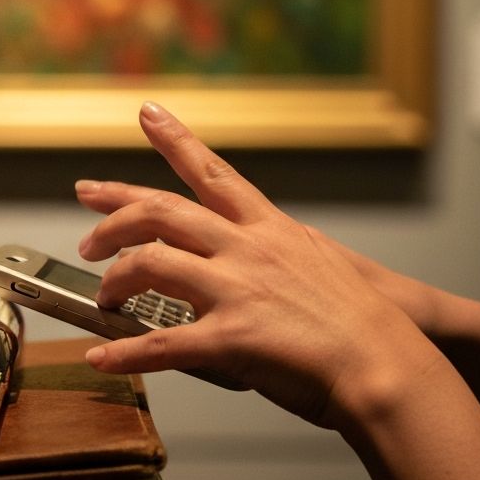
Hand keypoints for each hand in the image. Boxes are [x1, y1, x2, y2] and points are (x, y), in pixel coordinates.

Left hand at [75, 103, 438, 431]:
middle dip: (115, 215)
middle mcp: (246, 249)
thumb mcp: (317, 262)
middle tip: (87, 232)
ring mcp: (237, 289)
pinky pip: (161, 343)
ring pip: (150, 264)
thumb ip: (271, 251)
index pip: (213, 171)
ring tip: (101, 298)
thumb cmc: (364, 321)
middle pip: (162, 212)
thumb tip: (239, 253)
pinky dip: (124, 353)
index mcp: (267, 228)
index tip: (147, 113)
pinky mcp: (232, 338)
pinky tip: (100, 358)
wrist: (391, 366)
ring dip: (114, 280)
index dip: (176, 140)